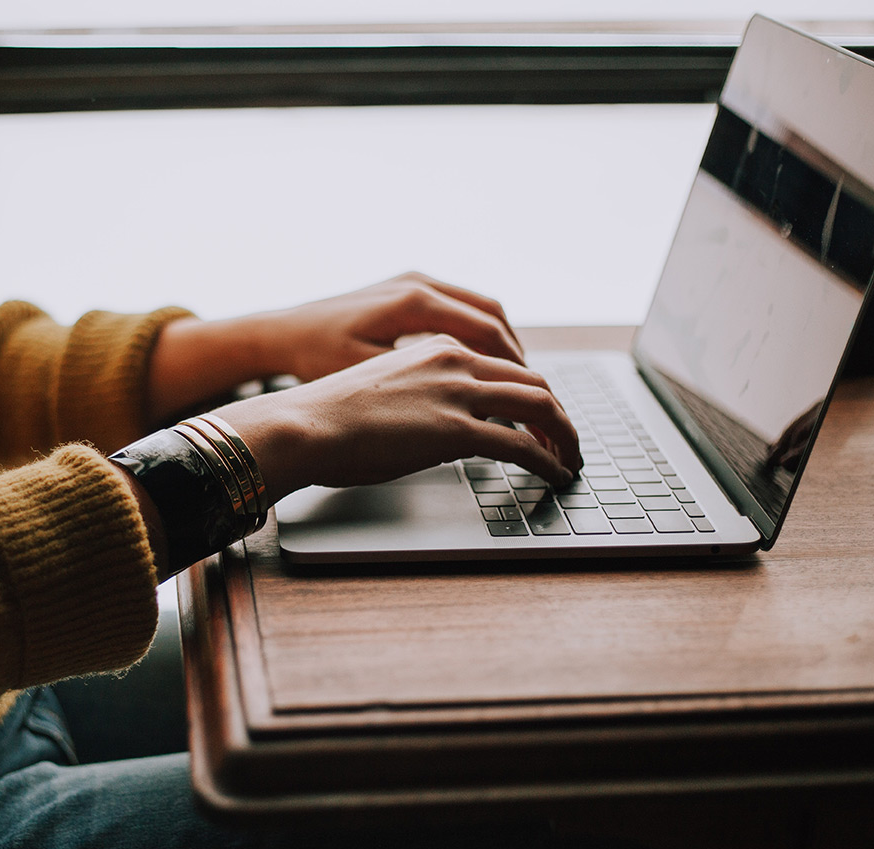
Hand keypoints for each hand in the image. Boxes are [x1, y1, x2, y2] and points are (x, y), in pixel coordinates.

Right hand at [213, 334, 580, 507]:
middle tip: (567, 441)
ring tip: (570, 460)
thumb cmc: (328, 416)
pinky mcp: (456, 430)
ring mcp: (457, 393)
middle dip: (558, 414)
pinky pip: (523, 444)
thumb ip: (423, 398)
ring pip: (540, 406)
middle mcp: (454, 360)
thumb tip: (441, 430)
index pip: (504, 365)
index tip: (540, 418)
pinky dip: (549, 460)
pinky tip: (554, 475)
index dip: (531, 394)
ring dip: (564, 436)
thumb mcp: (385, 391)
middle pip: (533, 381)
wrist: (303, 424)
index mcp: (437, 347)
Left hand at [257, 271, 525, 380]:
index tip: (532, 399)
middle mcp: (419, 284)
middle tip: (535, 395)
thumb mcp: (368, 377)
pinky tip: (482, 365)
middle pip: (493, 317)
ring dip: (502, 345)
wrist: (281, 333)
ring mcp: (413, 281)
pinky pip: (460, 307)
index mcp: (414, 302)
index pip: (488, 333)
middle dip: (518, 358)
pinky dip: (480, 335)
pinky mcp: (406, 289)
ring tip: (516, 383)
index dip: (515, 369)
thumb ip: (422, 388)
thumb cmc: (315, 358)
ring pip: (480, 309)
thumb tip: (473, 410)